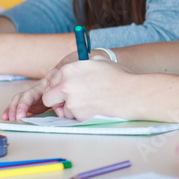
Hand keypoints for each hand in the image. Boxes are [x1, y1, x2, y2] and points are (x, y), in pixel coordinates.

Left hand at [3, 54, 124, 121]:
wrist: (130, 94)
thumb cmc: (118, 77)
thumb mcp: (99, 61)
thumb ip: (82, 64)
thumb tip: (76, 67)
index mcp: (70, 69)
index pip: (51, 79)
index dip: (58, 86)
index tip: (64, 90)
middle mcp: (66, 84)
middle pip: (48, 97)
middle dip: (57, 100)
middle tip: (69, 100)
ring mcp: (71, 101)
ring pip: (61, 110)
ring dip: (70, 109)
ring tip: (89, 103)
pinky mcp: (78, 115)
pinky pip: (73, 118)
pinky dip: (80, 116)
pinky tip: (93, 109)